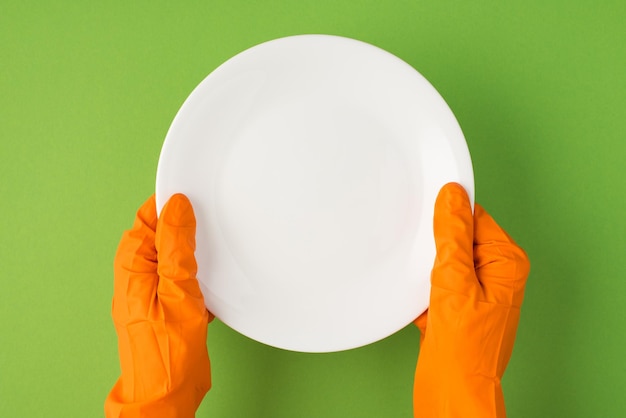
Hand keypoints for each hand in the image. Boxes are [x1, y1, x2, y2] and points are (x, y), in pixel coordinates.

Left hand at [105, 194, 211, 417]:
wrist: (167, 396)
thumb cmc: (167, 352)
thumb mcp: (177, 291)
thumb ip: (176, 246)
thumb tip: (176, 207)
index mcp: (132, 267)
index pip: (147, 219)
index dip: (169, 204)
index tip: (194, 196)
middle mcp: (138, 277)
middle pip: (159, 235)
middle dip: (183, 225)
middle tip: (209, 218)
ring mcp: (153, 293)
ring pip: (172, 257)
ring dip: (193, 251)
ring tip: (214, 246)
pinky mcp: (168, 307)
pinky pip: (182, 278)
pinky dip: (198, 274)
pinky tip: (215, 278)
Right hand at [413, 183, 529, 417]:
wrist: (452, 390)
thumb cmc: (462, 346)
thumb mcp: (454, 281)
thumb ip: (453, 234)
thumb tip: (453, 195)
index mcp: (506, 262)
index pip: (475, 217)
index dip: (448, 216)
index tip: (426, 217)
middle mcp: (497, 274)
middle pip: (460, 238)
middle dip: (436, 246)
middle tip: (426, 260)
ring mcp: (478, 291)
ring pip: (445, 260)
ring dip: (427, 269)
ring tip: (425, 287)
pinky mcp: (460, 306)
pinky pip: (438, 281)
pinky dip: (424, 288)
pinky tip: (422, 303)